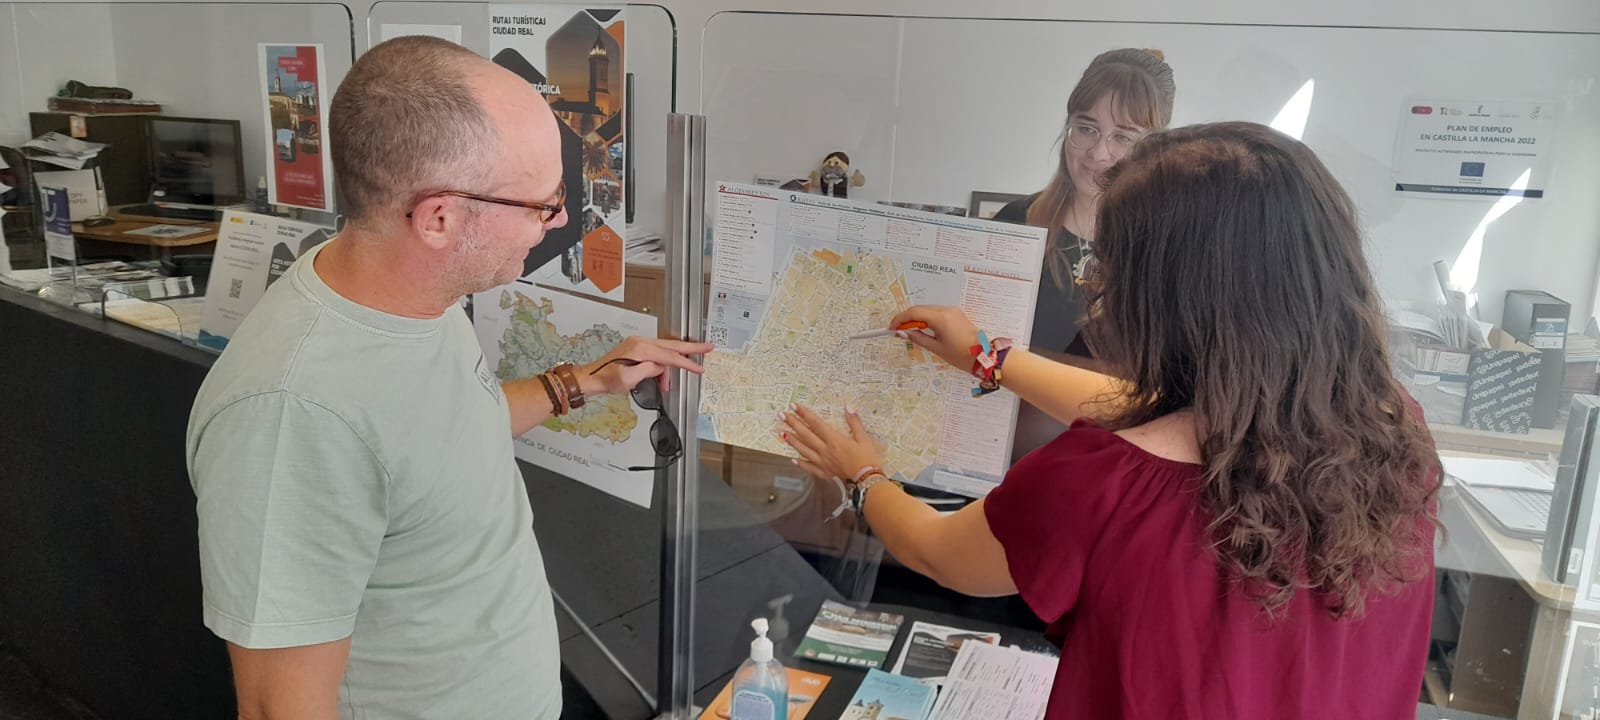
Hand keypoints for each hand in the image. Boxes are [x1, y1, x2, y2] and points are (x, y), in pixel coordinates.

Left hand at [580, 336, 713, 395]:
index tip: (699, 368)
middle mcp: (641, 343)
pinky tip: (661, 377)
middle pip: (672, 345)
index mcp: (640, 349)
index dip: (687, 363)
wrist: (592, 377)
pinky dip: (663, 365)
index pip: (670, 357)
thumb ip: (649, 370)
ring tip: (669, 382)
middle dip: (692, 348)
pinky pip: (657, 354)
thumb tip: (661, 367)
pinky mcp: (637, 349)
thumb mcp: (628, 379)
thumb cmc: (606, 380)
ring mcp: (639, 344)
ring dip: (673, 365)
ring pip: (665, 351)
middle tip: (708, 347)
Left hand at [779, 404, 884, 482]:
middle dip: (792, 423)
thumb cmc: (867, 459)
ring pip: (803, 450)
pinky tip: (793, 459)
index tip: (794, 406)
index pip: (815, 423)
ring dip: (792, 441)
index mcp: (834, 440)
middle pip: (805, 434)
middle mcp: (825, 450)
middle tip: (781, 415)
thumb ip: (854, 422)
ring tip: (781, 433)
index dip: (804, 414)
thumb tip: (848, 407)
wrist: (867, 480)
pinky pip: (809, 467)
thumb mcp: (864, 438)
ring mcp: (822, 462)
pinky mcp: (824, 472)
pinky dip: (800, 463)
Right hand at [889, 305, 979, 370]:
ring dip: (917, 318)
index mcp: (940, 318)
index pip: (914, 312)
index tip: (893, 328)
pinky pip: (936, 312)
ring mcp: (952, 311)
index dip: (900, 319)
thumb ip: (918, 338)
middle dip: (907, 318)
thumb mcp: (936, 348)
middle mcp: (946, 310)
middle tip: (899, 331)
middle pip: (920, 309)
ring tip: (910, 331)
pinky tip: (923, 328)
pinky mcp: (956, 314)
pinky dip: (926, 318)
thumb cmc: (962, 355)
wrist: (984, 356)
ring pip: (927, 309)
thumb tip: (905, 333)